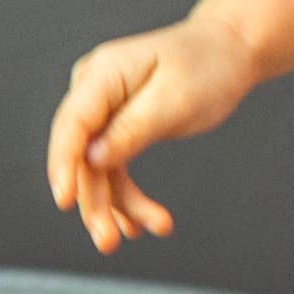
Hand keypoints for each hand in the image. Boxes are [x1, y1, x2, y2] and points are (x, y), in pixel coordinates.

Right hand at [44, 17, 264, 253]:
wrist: (229, 51)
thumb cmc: (208, 66)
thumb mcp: (175, 100)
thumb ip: (132, 129)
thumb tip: (92, 159)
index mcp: (104, 73)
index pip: (73, 123)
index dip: (63, 164)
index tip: (65, 201)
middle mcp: (94, 90)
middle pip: (80, 153)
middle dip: (93, 201)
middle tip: (109, 242)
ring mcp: (103, 109)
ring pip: (96, 168)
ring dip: (114, 206)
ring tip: (139, 234)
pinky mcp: (116, 126)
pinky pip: (112, 168)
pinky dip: (125, 196)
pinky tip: (139, 224)